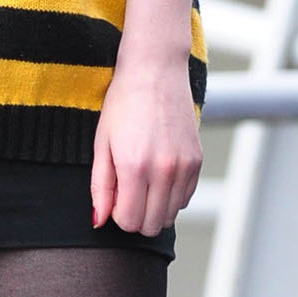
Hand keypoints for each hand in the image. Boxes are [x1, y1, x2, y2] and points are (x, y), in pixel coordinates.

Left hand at [91, 48, 202, 237]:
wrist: (156, 71)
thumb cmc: (123, 103)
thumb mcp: (102, 144)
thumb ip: (100, 187)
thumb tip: (100, 221)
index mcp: (134, 166)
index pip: (130, 221)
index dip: (118, 215)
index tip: (114, 196)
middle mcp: (164, 170)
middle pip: (152, 225)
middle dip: (136, 216)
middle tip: (126, 191)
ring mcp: (184, 166)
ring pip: (170, 216)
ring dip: (154, 207)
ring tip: (142, 180)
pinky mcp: (197, 161)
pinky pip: (185, 198)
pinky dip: (170, 196)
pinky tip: (158, 173)